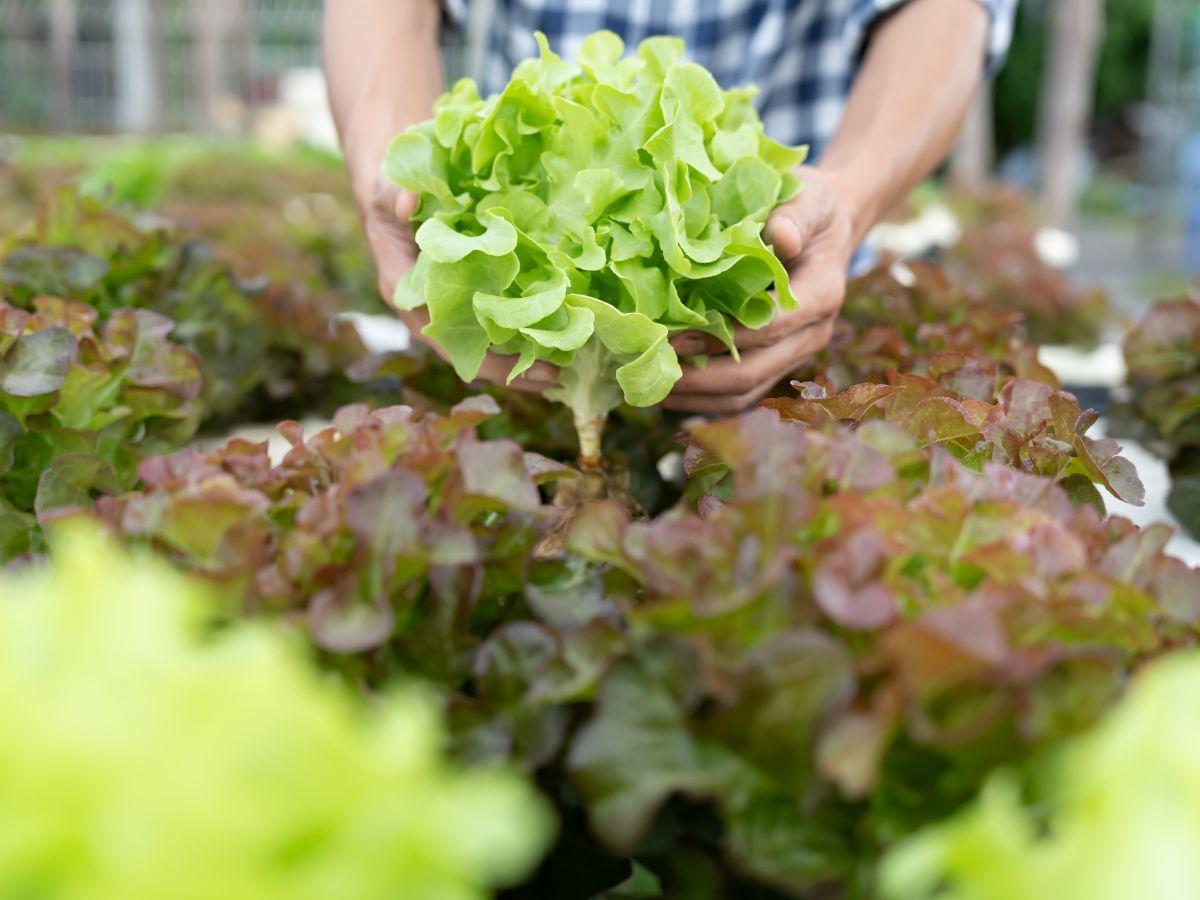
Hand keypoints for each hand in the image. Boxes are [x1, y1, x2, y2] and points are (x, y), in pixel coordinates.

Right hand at [363, 175, 556, 392]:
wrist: (396, 196)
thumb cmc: (390, 193)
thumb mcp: (387, 188)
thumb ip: (394, 194)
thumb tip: (406, 202)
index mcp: (402, 286)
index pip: (434, 328)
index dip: (467, 346)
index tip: (501, 360)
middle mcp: (423, 308)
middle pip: (462, 351)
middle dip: (504, 368)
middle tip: (548, 377)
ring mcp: (445, 309)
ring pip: (479, 348)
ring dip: (517, 363)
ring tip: (557, 373)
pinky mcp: (465, 303)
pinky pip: (490, 330)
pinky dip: (519, 341)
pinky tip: (553, 346)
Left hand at [664, 166, 857, 414]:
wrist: (828, 231)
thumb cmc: (811, 210)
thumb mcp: (809, 199)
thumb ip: (794, 216)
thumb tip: (780, 237)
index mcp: (821, 294)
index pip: (771, 327)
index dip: (723, 336)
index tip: (677, 336)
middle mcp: (812, 334)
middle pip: (754, 372)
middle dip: (701, 377)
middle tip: (651, 368)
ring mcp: (794, 354)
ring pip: (746, 393)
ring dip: (697, 396)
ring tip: (651, 388)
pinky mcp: (777, 363)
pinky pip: (742, 394)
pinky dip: (704, 398)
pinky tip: (667, 390)